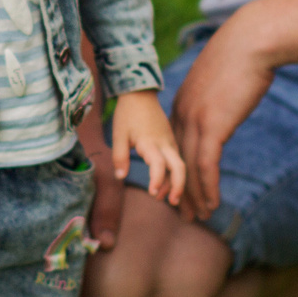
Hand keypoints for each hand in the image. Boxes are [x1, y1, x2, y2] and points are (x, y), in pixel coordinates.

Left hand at [110, 91, 184, 210]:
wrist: (140, 93)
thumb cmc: (127, 114)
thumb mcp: (118, 134)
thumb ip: (119, 156)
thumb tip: (120, 177)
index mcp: (150, 142)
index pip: (159, 165)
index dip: (157, 180)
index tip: (152, 193)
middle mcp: (165, 143)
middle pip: (179, 167)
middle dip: (178, 186)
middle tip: (172, 203)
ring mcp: (170, 142)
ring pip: (178, 165)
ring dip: (174, 182)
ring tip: (164, 198)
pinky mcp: (170, 141)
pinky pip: (175, 159)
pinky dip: (172, 173)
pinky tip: (164, 183)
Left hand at [170, 17, 276, 220]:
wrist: (252, 41)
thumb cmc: (244, 53)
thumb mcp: (223, 75)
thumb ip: (218, 93)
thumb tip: (228, 99)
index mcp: (183, 101)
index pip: (175, 143)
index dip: (177, 168)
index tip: (180, 186)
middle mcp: (182, 113)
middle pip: (177, 160)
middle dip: (179, 189)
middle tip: (183, 213)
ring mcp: (195, 120)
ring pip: (189, 168)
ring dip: (194, 196)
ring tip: (199, 217)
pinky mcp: (212, 126)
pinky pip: (206, 166)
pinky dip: (208, 188)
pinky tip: (213, 205)